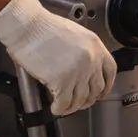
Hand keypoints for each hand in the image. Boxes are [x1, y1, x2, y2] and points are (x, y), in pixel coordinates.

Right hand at [0, 0, 117, 116]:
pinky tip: (55, 108)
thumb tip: (82, 69)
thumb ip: (83, 51)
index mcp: (95, 46)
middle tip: (80, 102)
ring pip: (80, 100)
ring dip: (73, 107)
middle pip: (96, 89)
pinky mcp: (62, 82)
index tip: (101, 91)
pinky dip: (60, 109)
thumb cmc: (43, 27)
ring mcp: (78, 72)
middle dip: (88, 99)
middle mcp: (91, 60)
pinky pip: (64, 104)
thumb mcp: (73, 34)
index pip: (110, 71)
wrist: (27, 27)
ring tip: (65, 106)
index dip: (106, 85)